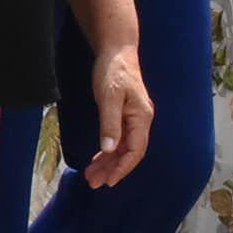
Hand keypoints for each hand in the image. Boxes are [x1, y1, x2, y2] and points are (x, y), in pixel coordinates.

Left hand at [79, 43, 153, 186]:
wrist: (116, 50)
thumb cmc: (113, 71)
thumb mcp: (108, 97)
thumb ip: (109, 124)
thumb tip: (110, 150)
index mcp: (141, 117)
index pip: (135, 151)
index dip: (122, 168)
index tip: (108, 181)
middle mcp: (141, 120)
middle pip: (129, 152)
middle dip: (112, 169)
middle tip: (93, 182)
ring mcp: (134, 118)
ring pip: (123, 147)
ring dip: (108, 162)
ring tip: (91, 175)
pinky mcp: (124, 114)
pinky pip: (119, 138)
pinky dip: (108, 150)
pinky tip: (98, 158)